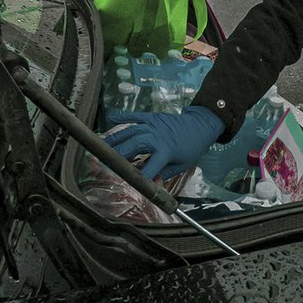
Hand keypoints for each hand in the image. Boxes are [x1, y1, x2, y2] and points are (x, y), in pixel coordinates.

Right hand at [103, 105, 223, 180]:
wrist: (202, 125)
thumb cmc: (192, 148)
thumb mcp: (181, 165)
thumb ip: (163, 174)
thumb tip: (149, 185)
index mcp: (165, 151)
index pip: (147, 168)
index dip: (136, 177)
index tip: (123, 183)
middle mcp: (156, 137)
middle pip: (131, 146)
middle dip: (115, 156)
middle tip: (100, 164)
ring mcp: (153, 125)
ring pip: (129, 132)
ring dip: (114, 139)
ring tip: (100, 147)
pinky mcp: (152, 116)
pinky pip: (135, 116)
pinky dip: (123, 116)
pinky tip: (111, 118)